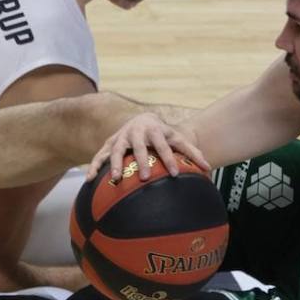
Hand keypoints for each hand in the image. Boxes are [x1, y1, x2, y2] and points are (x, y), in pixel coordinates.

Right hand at [85, 113, 211, 180]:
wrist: (143, 119)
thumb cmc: (163, 134)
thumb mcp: (178, 138)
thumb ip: (192, 152)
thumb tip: (209, 168)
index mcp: (155, 130)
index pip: (163, 145)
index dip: (169, 158)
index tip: (175, 173)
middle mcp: (136, 132)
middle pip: (139, 147)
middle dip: (141, 161)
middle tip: (144, 177)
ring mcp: (121, 137)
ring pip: (116, 150)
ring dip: (115, 164)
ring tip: (117, 179)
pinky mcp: (109, 143)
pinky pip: (99, 155)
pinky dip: (94, 166)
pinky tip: (89, 180)